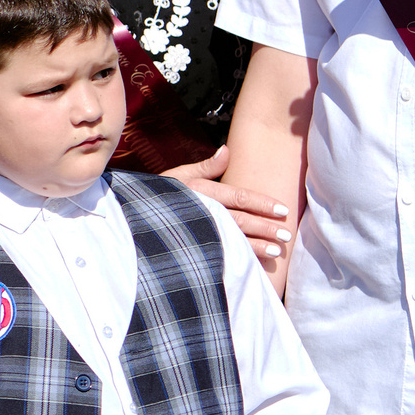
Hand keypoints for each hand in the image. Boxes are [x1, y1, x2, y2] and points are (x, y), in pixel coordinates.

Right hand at [165, 147, 290, 263]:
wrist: (127, 217)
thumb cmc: (155, 195)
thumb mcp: (177, 176)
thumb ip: (205, 166)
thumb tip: (227, 149)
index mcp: (201, 191)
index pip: (240, 197)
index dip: (263, 204)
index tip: (283, 211)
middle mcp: (200, 211)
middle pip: (241, 219)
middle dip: (266, 228)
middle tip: (287, 235)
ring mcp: (195, 231)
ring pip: (233, 238)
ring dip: (257, 246)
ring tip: (277, 252)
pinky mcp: (190, 247)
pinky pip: (218, 253)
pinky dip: (237, 259)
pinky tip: (252, 264)